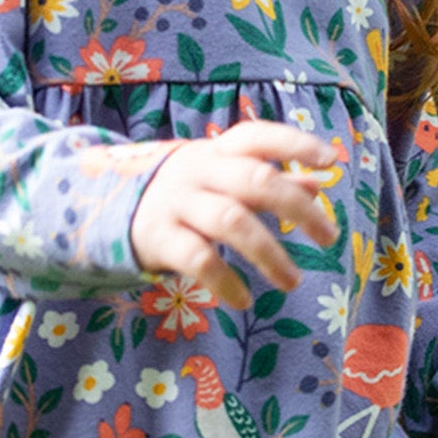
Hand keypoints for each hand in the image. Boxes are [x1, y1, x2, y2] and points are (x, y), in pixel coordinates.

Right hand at [130, 122, 339, 310]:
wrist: (107, 207)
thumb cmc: (184, 192)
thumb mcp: (222, 178)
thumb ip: (268, 179)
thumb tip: (318, 184)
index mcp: (217, 151)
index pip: (257, 136)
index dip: (294, 144)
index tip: (330, 160)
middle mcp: (198, 171)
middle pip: (255, 180)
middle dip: (298, 208)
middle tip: (329, 238)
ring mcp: (177, 203)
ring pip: (231, 222)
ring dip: (269, 254)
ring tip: (292, 281)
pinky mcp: (159, 237)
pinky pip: (199, 259)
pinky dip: (226, 282)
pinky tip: (243, 301)